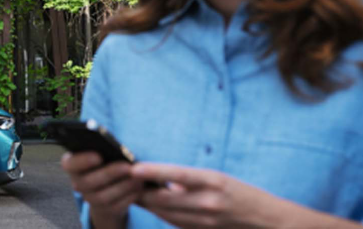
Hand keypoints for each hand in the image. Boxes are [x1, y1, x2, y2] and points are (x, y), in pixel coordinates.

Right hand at [61, 152, 144, 224]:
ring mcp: (90, 199)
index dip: (82, 161)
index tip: (98, 156)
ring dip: (122, 186)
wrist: (109, 186)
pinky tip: (139, 187)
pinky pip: (116, 206)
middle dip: (110, 173)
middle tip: (127, 166)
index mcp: (72, 165)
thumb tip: (116, 147)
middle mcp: (77, 183)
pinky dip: (129, 196)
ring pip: (103, 196)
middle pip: (88, 181)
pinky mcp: (106, 210)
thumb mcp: (101, 152)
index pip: (69, 164)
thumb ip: (103, 149)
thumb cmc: (104, 161)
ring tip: (137, 176)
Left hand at [131, 163, 284, 227]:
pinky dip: (161, 214)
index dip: (153, 172)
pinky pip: (174, 223)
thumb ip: (188, 180)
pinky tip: (153, 206)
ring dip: (148, 203)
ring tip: (132, 191)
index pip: (176, 174)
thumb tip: (159, 180)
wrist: (268, 221)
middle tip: (124, 180)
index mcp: (213, 181)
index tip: (134, 168)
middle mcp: (208, 201)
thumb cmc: (241, 193)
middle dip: (141, 191)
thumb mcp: (217, 178)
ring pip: (165, 213)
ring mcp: (205, 220)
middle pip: (164, 199)